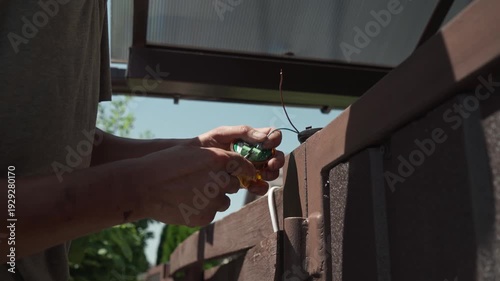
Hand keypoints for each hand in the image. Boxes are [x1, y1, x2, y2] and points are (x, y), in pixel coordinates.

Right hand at [135, 145, 256, 225]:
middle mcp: (220, 180)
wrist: (144, 187)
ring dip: (214, 198)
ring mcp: (213, 201)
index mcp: (219, 159)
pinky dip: (202, 210)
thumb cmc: (165, 165)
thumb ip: (215, 158)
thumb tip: (231, 166)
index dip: (243, 169)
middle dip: (223, 184)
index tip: (242, 173)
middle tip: (203, 182)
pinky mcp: (205, 217)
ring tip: (190, 193)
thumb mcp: (192, 153)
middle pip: (233, 185)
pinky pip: (210, 213)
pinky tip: (185, 203)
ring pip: (224, 201)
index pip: (243, 165)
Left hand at [196, 125, 284, 194]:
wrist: (191, 162)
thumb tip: (264, 138)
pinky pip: (259, 186)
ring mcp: (251, 168)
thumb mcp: (222, 133)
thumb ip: (243, 131)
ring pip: (270, 172)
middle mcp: (254, 153)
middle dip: (276, 159)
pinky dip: (260, 187)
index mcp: (251, 139)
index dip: (274, 139)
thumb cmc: (206, 144)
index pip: (271, 136)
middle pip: (275, 155)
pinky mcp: (245, 182)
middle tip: (270, 163)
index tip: (267, 145)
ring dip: (271, 174)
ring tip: (263, 174)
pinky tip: (253, 186)